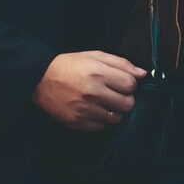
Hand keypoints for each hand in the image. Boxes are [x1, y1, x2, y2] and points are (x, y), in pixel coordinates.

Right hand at [33, 51, 148, 131]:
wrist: (41, 79)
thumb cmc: (70, 65)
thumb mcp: (96, 56)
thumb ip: (121, 63)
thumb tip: (142, 73)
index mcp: (98, 73)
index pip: (131, 84)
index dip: (129, 83)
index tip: (121, 82)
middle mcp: (93, 93)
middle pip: (127, 104)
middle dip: (124, 98)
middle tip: (114, 93)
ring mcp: (85, 109)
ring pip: (116, 118)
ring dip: (113, 111)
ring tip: (103, 102)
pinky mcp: (77, 122)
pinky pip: (101, 127)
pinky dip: (100, 120)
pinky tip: (93, 109)